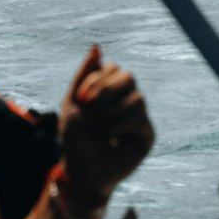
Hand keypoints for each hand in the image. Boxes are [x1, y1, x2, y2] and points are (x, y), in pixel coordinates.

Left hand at [59, 45, 154, 201]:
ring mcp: (139, 116)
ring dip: (110, 112)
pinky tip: (108, 136)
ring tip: (98, 128)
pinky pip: (139, 118)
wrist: (79, 171)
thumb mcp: (72, 102)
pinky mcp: (146, 134)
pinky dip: (118, 125)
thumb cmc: (75, 138)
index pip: (113, 68)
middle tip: (90, 112)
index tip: (81, 101)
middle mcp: (128, 99)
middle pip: (128, 77)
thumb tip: (97, 46)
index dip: (97, 80)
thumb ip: (84, 74)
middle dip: (105, 92)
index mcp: (111, 89)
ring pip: (137, 97)